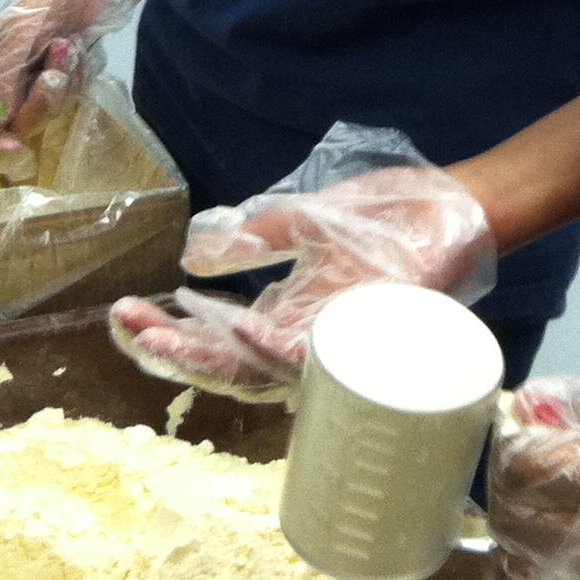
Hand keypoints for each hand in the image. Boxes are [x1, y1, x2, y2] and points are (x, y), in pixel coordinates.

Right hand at [0, 0, 150, 152]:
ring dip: (64, 78)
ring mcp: (36, 78)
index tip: (13, 148)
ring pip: (50, 107)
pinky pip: (73, 93)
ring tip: (68, 45)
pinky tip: (79, 47)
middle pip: (19, 120)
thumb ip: (6, 79)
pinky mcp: (65, 74)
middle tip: (55, 73)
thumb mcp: (17, 36)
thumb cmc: (43, 1)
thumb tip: (2, 120)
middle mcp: (7, 78)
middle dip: (42, 98)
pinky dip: (80, 72)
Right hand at [106, 126, 496, 401]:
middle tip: (128, 326)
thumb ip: (251, 237)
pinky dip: (274, 348)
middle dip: (171, 352)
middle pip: (226, 366)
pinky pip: (314, 356)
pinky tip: (243, 329)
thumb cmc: (387, 218)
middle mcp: (306, 341)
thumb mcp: (303, 220)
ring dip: (208, 356)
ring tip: (160, 337)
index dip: (167, 333)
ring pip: (261, 373)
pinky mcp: (368, 338)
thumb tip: (191, 257)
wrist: (456, 207)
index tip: (123, 311)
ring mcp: (336, 344)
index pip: (215, 340)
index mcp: (287, 316)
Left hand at [489, 335, 579, 579]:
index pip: (545, 472)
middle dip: (509, 489)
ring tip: (533, 482)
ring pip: (562, 567)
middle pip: (539, 530)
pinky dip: (566, 552)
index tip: (510, 414)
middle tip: (513, 446)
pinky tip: (568, 516)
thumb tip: (543, 408)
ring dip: (530, 528)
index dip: (512, 442)